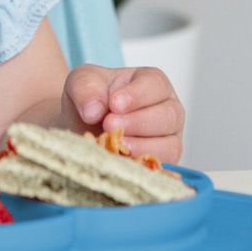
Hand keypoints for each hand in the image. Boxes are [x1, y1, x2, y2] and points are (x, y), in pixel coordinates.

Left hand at [60, 64, 184, 164]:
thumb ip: (86, 88)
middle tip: (108, 125)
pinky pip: (161, 168)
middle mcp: (167, 109)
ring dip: (139, 147)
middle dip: (137, 122)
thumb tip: (94, 111)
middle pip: (169, 116)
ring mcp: (168, 138)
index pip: (156, 85)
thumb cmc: (90, 98)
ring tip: (113, 143)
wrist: (82, 125)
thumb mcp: (81, 81)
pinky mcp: (162, 163)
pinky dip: (139, 165)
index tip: (114, 104)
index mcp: (152, 82)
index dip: (137, 96)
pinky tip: (118, 159)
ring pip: (169, 146)